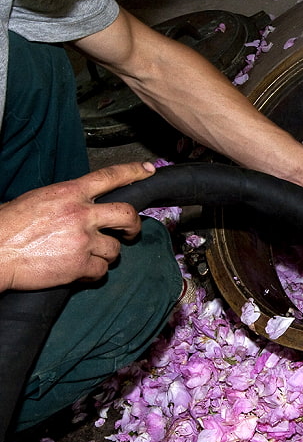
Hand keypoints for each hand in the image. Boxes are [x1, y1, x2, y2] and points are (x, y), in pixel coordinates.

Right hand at [0, 162, 155, 291]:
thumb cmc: (9, 225)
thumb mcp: (40, 199)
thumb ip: (68, 200)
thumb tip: (84, 205)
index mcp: (70, 192)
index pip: (110, 176)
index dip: (133, 171)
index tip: (149, 169)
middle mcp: (81, 213)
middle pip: (127, 214)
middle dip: (133, 226)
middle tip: (130, 232)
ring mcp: (82, 240)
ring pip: (115, 249)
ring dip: (105, 255)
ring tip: (86, 256)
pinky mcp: (79, 264)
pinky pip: (101, 271)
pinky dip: (93, 274)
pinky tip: (79, 271)